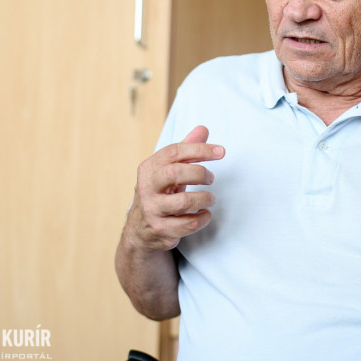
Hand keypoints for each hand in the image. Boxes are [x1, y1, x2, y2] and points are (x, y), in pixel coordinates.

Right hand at [127, 126, 224, 251]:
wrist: (140, 231)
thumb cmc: (160, 194)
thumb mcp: (168, 170)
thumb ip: (186, 150)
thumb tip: (202, 129)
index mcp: (149, 169)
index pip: (174, 152)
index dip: (199, 149)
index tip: (220, 151)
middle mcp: (147, 188)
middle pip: (175, 173)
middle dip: (199, 173)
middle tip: (211, 178)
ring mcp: (153, 210)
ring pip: (184, 202)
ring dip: (204, 198)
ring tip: (210, 198)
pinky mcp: (161, 230)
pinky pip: (189, 223)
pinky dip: (203, 218)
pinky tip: (204, 213)